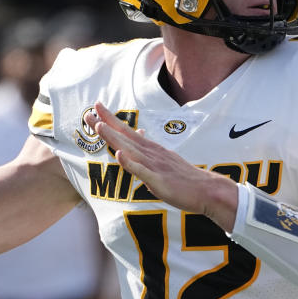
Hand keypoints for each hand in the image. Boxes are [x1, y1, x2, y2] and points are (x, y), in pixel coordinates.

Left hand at [87, 102, 238, 228]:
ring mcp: (154, 166)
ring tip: (99, 126)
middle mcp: (151, 153)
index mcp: (151, 150)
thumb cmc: (185, 178)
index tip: (96, 108)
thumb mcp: (164, 161)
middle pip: (125, 137)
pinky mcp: (159, 180)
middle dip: (106, 124)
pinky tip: (120, 155)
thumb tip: (138, 139)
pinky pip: (142, 171)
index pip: (127, 132)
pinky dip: (130, 163)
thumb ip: (149, 153)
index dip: (111, 120)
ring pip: (130, 150)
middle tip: (89, 112)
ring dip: (114, 138)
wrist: (207, 190)